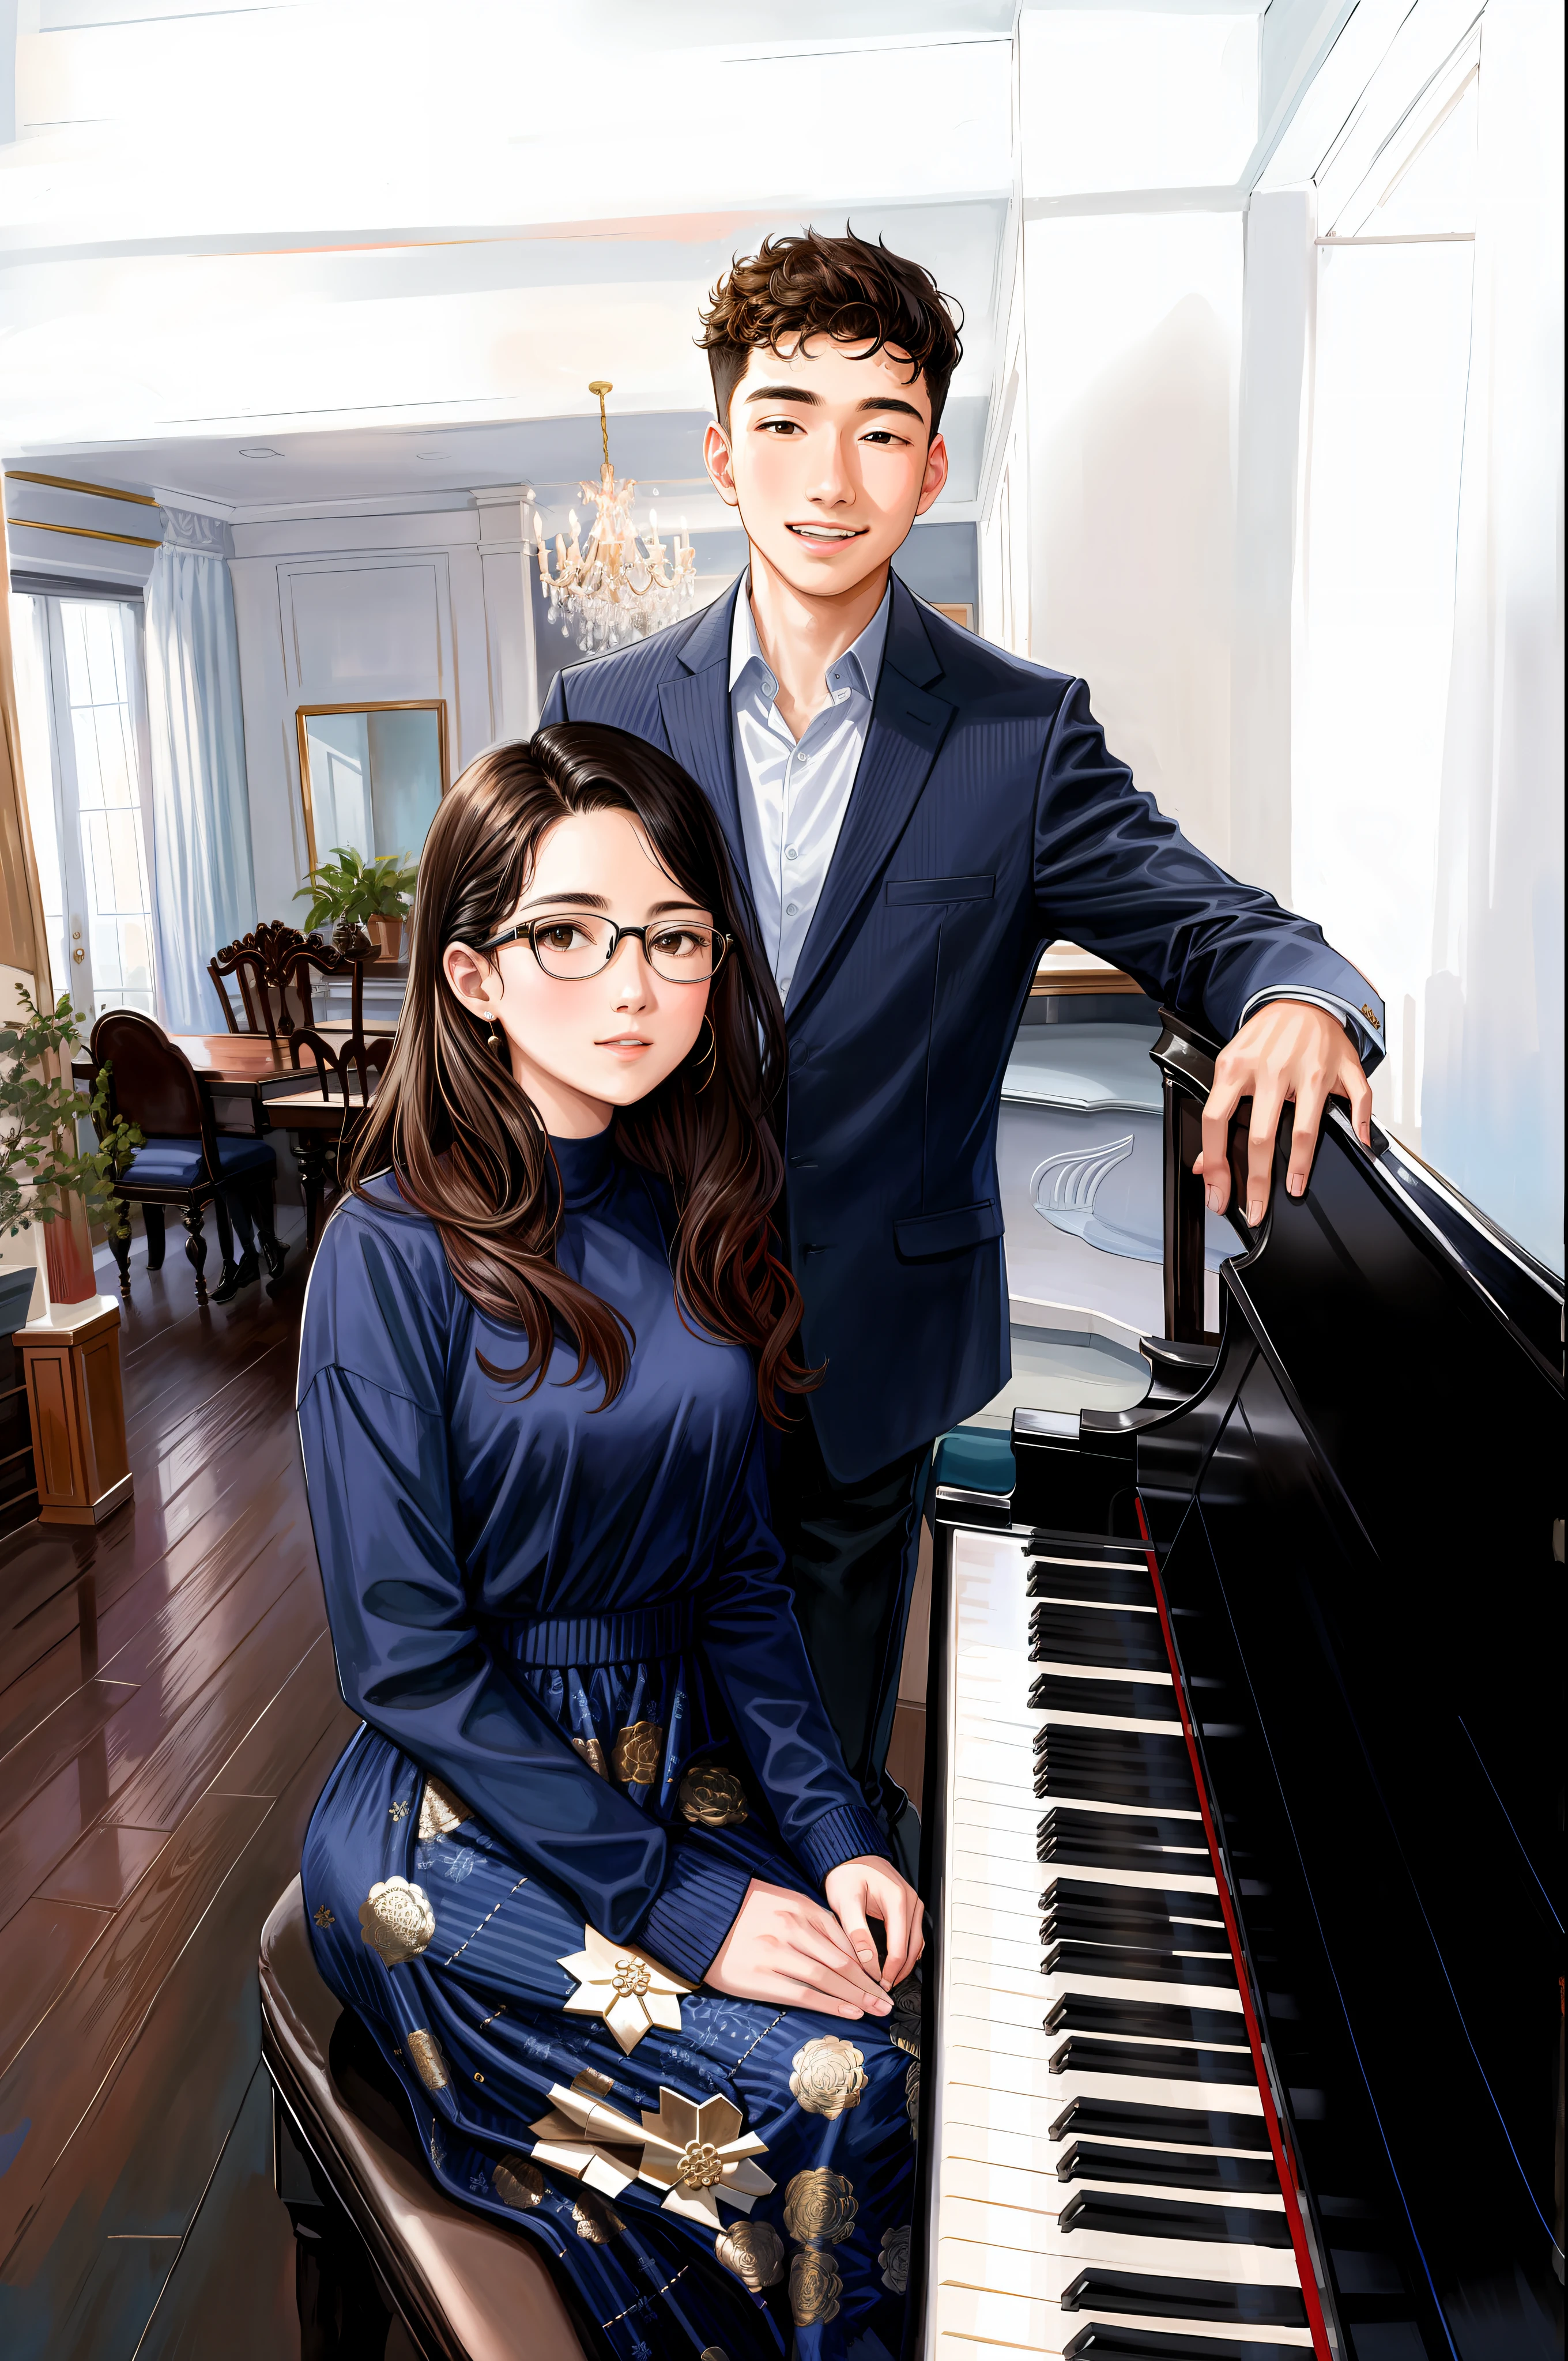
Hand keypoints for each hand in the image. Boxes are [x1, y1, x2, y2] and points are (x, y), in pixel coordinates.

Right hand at [706, 1878, 894, 2019]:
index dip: (866, 1962)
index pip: (844, 1939)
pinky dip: (830, 2004)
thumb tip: (842, 1947)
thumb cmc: (742, 1911)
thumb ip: (810, 1921)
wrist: (700, 1917)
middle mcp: (791, 1929)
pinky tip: (848, 2012)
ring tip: (875, 2010)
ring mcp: (776, 1954)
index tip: (880, 1978)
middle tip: (886, 2001)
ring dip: (856, 1997)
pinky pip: (803, 1993)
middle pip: (841, 1961)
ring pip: (827, 1978)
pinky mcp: (761, 1977)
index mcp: (799, 1908)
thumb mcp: (781, 1902)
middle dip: (867, 1984)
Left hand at [823, 1856, 923, 1989]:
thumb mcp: (845, 1901)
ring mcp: (912, 1904)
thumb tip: (867, 1961)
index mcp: (897, 1901)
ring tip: (888, 1979)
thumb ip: (856, 1931)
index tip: (877, 1984)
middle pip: (912, 1948)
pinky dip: (906, 1951)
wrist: (849, 1856)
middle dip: (899, 1972)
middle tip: (883, 1988)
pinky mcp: (909, 1906)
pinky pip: (913, 1935)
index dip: (889, 1971)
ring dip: (905, 1964)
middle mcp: (910, 1902)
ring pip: (916, 1943)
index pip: (899, 1948)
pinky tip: (894, 1963)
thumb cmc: (846, 1874)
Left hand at [1197, 1000, 1372, 1227]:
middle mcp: (1271, 1069)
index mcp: (1236, 1068)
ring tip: (1295, 1188)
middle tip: (1258, 1209)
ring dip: (1301, 1165)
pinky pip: (1357, 1099)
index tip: (1219, 1193)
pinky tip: (1358, 1144)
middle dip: (1258, 1182)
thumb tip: (1203, 1165)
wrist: (1301, 998)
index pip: (1216, 1122)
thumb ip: (1219, 1112)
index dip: (1215, 1164)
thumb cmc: (1266, 1037)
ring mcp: (1309, 1069)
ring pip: (1305, 1127)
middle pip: (1260, 1135)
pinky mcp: (1342, 1067)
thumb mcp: (1231, 1066)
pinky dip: (1361, 1125)